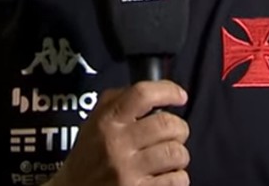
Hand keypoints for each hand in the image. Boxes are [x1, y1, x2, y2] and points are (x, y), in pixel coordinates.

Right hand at [49, 80, 189, 185]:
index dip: (168, 91)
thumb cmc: (88, 156)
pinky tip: (165, 177)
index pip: (142, 94)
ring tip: (169, 159)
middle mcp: (117, 144)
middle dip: (179, 128)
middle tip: (175, 134)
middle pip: (167, 124)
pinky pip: (176, 180)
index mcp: (106, 121)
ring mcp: (128, 171)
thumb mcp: (94, 123)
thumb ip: (117, 101)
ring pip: (176, 153)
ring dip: (179, 156)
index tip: (180, 96)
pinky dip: (177, 178)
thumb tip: (154, 91)